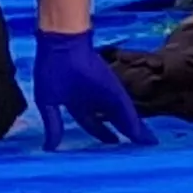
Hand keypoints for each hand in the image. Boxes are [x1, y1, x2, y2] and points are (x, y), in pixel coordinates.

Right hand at [32, 30, 153, 149]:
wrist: (62, 45)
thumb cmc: (51, 69)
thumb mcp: (47, 102)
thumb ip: (52, 125)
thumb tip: (49, 148)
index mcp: (78, 102)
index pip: (92, 123)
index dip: (101, 134)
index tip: (113, 143)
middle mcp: (95, 99)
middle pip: (112, 121)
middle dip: (121, 133)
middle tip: (134, 147)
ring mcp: (107, 95)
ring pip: (123, 118)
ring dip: (134, 132)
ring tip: (146, 144)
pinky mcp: (116, 93)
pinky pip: (128, 114)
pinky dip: (137, 128)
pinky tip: (145, 139)